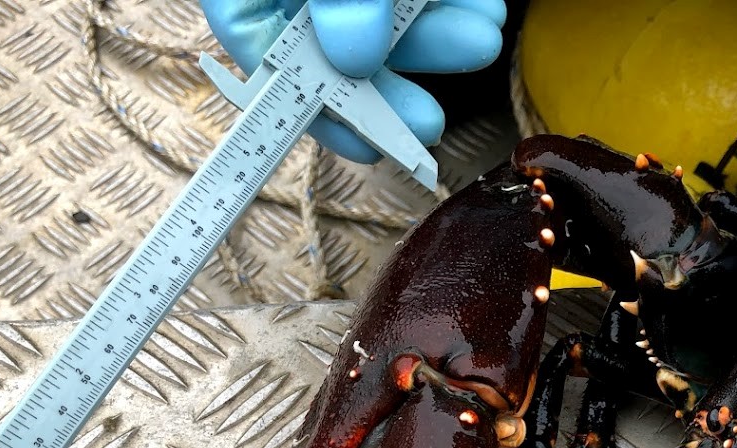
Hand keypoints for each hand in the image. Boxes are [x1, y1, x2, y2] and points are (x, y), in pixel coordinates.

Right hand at [202, 0, 504, 162]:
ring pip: (384, 21)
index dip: (306, 108)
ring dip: (436, 41)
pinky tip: (484, 6)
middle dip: (392, 89)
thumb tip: (352, 54)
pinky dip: (451, 4)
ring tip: (480, 39)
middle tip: (431, 123)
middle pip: (329, 49)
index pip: (252, 45)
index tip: (362, 145)